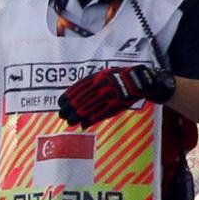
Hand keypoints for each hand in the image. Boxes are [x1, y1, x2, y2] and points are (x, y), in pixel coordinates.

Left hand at [57, 65, 174, 127]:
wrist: (138, 81)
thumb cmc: (117, 78)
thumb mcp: (102, 75)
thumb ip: (89, 83)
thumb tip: (72, 94)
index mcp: (95, 78)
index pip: (76, 89)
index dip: (66, 98)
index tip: (60, 104)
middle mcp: (100, 87)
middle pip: (79, 100)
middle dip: (68, 109)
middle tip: (62, 115)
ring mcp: (107, 96)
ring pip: (87, 109)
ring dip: (76, 117)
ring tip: (70, 122)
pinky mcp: (115, 105)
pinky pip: (99, 114)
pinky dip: (89, 120)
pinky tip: (83, 124)